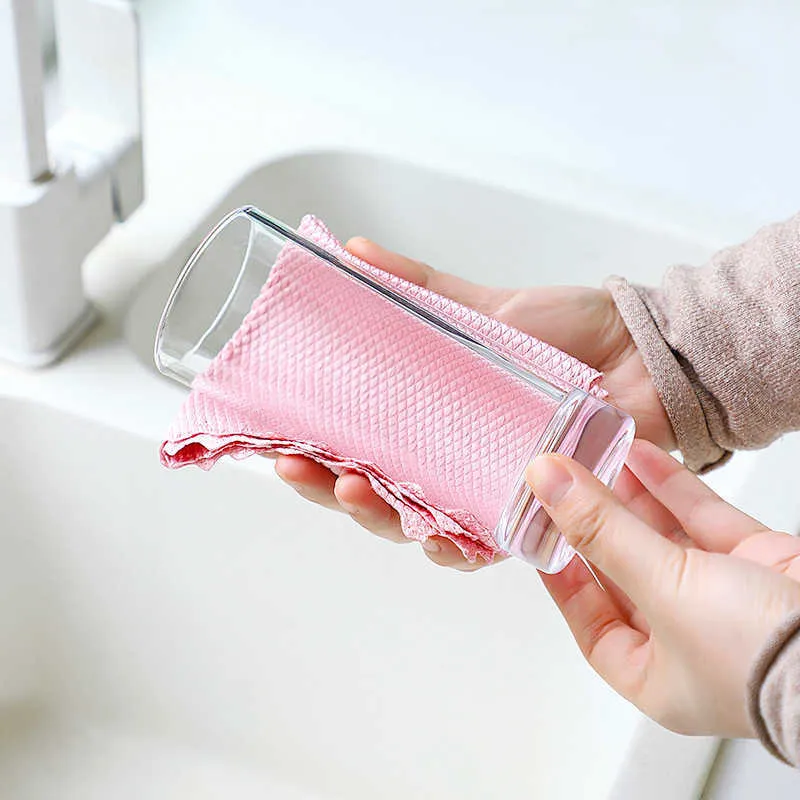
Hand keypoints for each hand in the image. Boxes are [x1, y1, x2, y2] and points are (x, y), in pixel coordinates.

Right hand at [276, 238, 670, 569]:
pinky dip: (458, 547)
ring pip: (419, 527)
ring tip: (355, 492)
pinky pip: (487, 543)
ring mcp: (486, 491)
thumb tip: (353, 252)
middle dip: (331, 490)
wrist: (644, 353)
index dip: (315, 453)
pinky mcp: (528, 512)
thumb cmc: (566, 335)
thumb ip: (419, 290)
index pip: (359, 448)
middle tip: (300, 470)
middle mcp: (450, 465)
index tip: (278, 445)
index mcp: (429, 422)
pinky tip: (436, 539)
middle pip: (376, 495)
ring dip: (381, 519)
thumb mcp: (484, 308)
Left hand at [530, 439, 799, 735]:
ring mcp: (724, 600)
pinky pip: (702, 520)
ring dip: (628, 497)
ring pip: (662, 539)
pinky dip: (671, 488)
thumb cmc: (759, 655)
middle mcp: (687, 640)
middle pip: (624, 571)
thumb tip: (544, 481)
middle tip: (562, 481)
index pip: (591, 623)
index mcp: (656, 676)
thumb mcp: (661, 588)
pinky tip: (639, 454)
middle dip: (593, 523)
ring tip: (592, 455)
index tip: (538, 532)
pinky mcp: (756, 562)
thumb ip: (601, 531)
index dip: (562, 578)